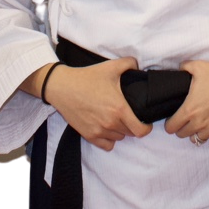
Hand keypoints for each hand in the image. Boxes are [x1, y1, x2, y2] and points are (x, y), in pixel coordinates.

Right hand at [37, 60, 152, 150]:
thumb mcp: (110, 67)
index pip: (141, 130)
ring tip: (116, 118)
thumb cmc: (87, 78)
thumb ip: (130, 64)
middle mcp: (111, 124)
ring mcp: (99, 131)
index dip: (146, 127)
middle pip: (130, 133)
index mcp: (120, 109)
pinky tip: (107, 128)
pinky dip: (109, 139)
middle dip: (133, 125)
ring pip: (119, 138)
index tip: (145, 121)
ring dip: (120, 131)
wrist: (63, 87)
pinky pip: (106, 145)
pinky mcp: (89, 135)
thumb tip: (139, 66)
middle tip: (129, 114)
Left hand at [165, 61, 208, 143]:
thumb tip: (179, 69)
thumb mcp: (199, 67)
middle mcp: (199, 123)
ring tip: (197, 121)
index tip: (172, 118)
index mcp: (190, 110)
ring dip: (194, 132)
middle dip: (180, 127)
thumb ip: (184, 67)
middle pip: (181, 135)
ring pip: (196, 139)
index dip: (169, 123)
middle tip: (184, 118)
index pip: (171, 127)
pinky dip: (207, 131)